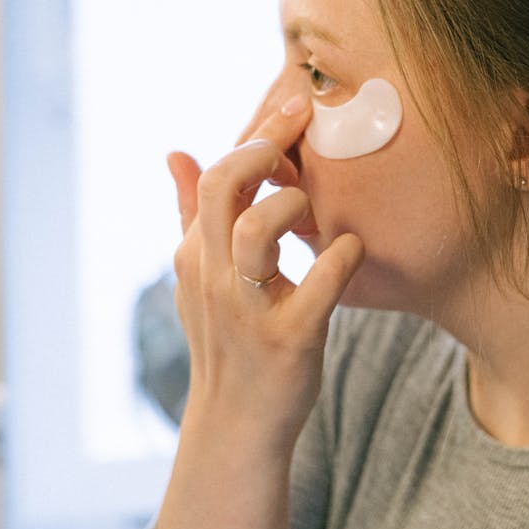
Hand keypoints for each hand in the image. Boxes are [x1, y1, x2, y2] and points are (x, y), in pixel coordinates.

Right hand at [167, 95, 363, 452]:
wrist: (237, 424)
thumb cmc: (229, 340)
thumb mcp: (200, 277)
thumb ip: (191, 214)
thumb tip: (175, 152)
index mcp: (195, 254)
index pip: (216, 174)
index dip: (258, 134)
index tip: (296, 103)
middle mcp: (213, 275)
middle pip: (226, 186)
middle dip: (268, 145)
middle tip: (306, 127)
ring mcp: (247, 308)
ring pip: (256, 228)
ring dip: (293, 202)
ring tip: (315, 207)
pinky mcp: (288, 339)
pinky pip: (319, 284)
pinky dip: (342, 257)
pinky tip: (353, 248)